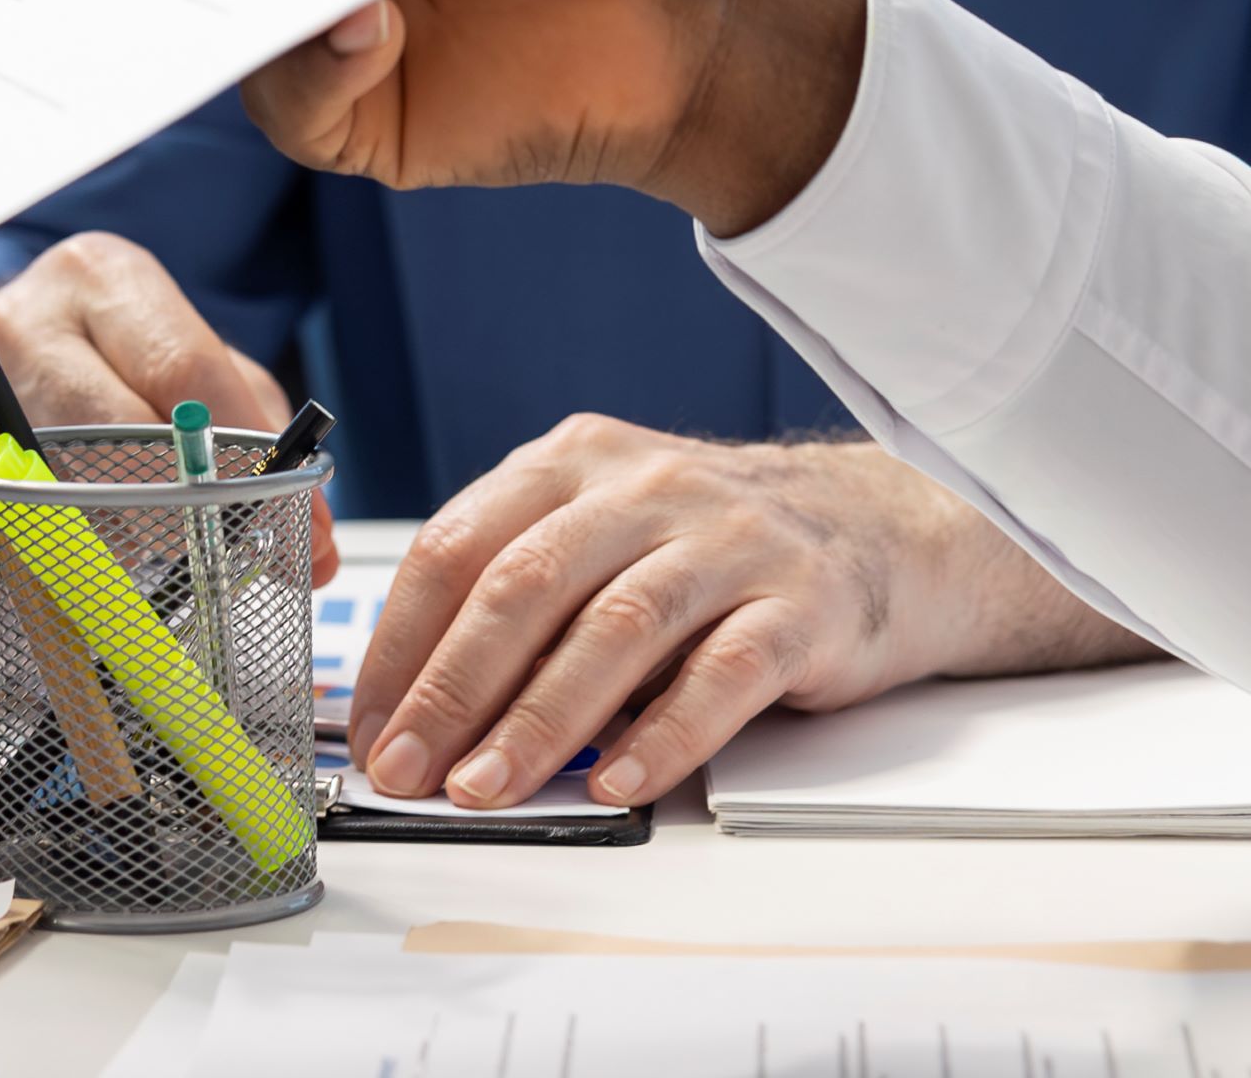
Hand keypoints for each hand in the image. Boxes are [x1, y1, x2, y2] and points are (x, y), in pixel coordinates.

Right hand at [0, 235, 338, 587]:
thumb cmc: (109, 368)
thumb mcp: (186, 365)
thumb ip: (256, 435)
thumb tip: (310, 543)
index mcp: (101, 278)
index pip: (185, 371)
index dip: (248, 456)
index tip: (291, 520)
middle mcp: (22, 319)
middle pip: (116, 438)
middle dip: (180, 513)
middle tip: (216, 559)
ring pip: (56, 503)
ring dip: (111, 554)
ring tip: (139, 564)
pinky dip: (37, 573)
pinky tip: (59, 559)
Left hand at [349, 422, 1150, 809]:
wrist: (880, 528)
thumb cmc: (712, 546)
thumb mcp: (604, 531)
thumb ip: (522, 595)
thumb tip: (416, 705)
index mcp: (572, 462)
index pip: (457, 546)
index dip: (401, 643)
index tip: (370, 725)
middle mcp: (644, 487)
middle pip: (523, 585)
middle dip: (450, 687)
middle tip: (408, 768)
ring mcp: (727, 540)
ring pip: (612, 629)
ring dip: (538, 721)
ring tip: (487, 788)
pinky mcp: (801, 603)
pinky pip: (721, 675)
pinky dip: (663, 735)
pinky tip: (618, 785)